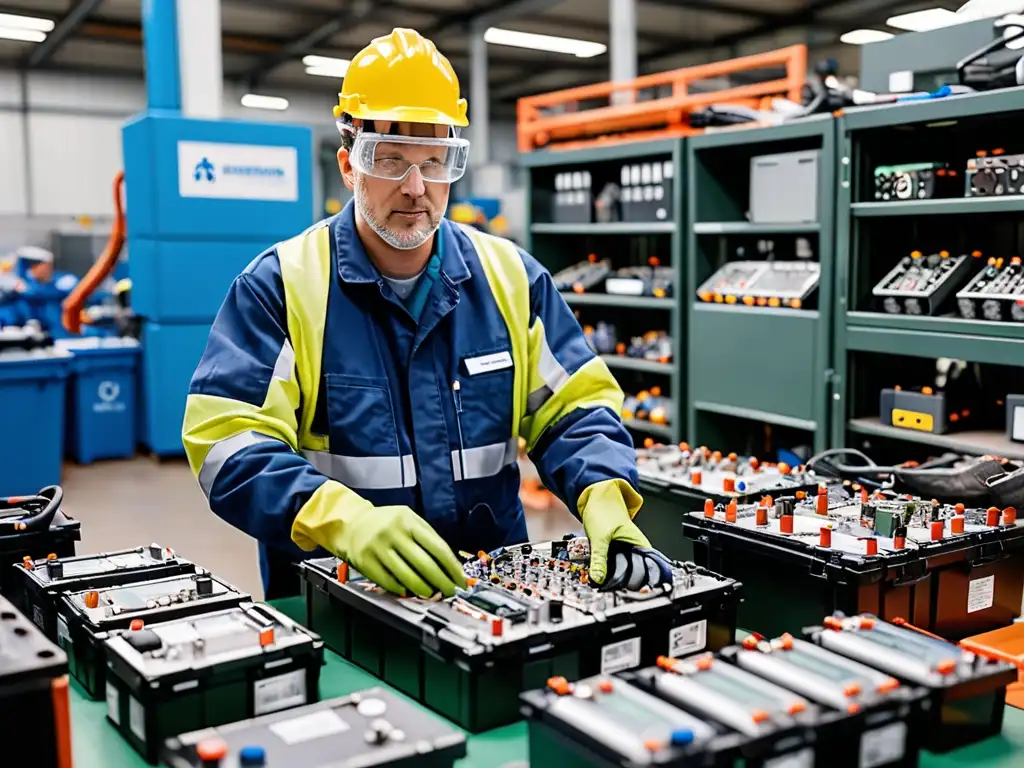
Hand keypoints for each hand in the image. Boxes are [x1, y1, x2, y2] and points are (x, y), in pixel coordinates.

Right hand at [339, 505, 466, 598]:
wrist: (351, 524)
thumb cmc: (386, 523)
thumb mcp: (408, 519)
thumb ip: (427, 537)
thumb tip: (449, 565)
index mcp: (408, 520)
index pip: (437, 547)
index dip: (452, 567)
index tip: (461, 579)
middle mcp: (393, 533)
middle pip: (425, 564)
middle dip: (441, 582)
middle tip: (450, 592)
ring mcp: (378, 548)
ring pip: (407, 576)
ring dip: (423, 589)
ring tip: (431, 594)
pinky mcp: (365, 562)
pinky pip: (389, 582)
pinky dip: (402, 590)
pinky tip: (409, 592)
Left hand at [579, 479, 650, 585]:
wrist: (595, 497)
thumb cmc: (603, 510)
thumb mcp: (599, 537)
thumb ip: (598, 559)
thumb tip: (598, 579)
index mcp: (640, 544)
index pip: (648, 570)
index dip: (641, 583)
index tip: (630, 591)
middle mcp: (636, 548)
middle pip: (634, 573)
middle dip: (623, 581)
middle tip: (610, 587)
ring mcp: (626, 549)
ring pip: (623, 569)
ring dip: (614, 575)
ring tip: (603, 582)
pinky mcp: (615, 549)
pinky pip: (614, 563)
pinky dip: (607, 568)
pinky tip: (600, 573)